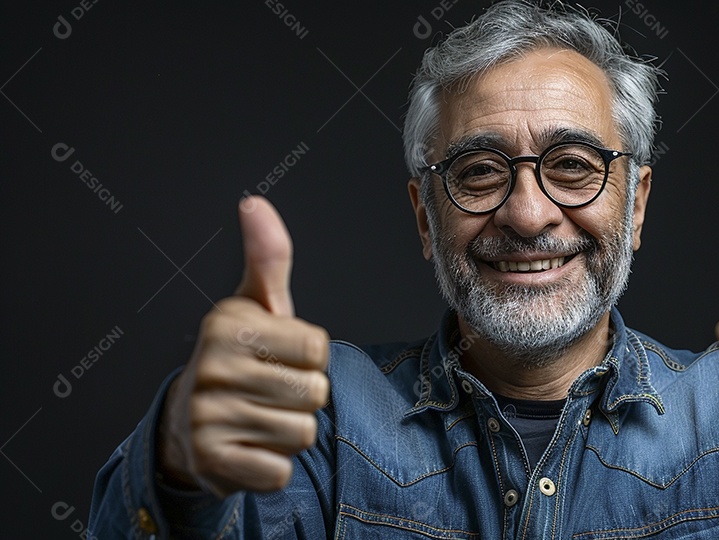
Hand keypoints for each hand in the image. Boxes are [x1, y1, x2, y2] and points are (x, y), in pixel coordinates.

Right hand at [158, 196, 329, 495]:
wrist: (187, 426)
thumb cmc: (240, 358)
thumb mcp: (256, 306)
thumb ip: (267, 257)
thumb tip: (254, 201)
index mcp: (228, 324)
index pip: (318, 348)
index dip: (309, 359)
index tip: (278, 357)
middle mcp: (212, 366)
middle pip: (315, 392)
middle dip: (302, 398)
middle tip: (267, 393)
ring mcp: (206, 416)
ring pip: (302, 432)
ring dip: (288, 432)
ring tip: (256, 419)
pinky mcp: (211, 461)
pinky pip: (280, 470)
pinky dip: (272, 466)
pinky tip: (247, 449)